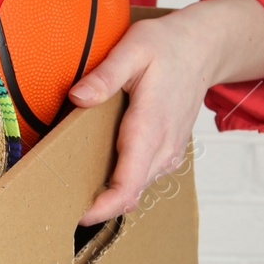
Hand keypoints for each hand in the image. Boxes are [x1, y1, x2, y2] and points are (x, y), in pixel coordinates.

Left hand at [67, 0, 263, 225]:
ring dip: (108, 196)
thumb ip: (105, 75)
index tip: (77, 216)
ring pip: (136, 188)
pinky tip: (97, 175)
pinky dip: (121, 184)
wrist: (204, 48)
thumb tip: (77, 97)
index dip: (103, 207)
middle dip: (97, 206)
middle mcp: (162, 148)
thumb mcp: (133, 49)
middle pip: (129, 194)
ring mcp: (168, 153)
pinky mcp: (167, 152)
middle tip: (60, 205)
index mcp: (150, 128)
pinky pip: (142, 178)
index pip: (128, 184)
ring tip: (72, 192)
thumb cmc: (167, 46)